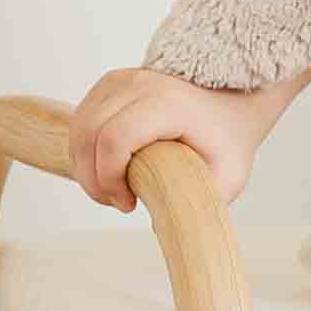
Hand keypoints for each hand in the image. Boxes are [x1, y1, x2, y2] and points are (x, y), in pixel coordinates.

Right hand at [67, 65, 270, 214]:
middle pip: (88, 134)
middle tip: (118, 202)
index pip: (114, 138)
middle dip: (93, 179)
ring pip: (79, 127)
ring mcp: (120, 80)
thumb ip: (200, 206)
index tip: (129, 204)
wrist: (231, 102)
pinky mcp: (109, 84)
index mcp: (168, 104)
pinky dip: (85, 151)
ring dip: (85, 167)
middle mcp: (139, 84)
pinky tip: (109, 170)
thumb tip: (162, 230)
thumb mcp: (228, 177)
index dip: (109, 178)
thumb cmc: (228, 139)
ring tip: (114, 189)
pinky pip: (81, 121)